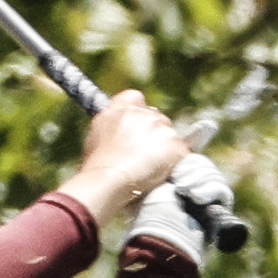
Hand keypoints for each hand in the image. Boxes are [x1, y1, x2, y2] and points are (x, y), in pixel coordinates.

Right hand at [73, 88, 191, 236]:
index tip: (136, 127)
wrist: (109, 179)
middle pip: (157, 118)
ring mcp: (162, 128)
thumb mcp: (95, 138)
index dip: (137, 112)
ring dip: (165, 149)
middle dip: (154, 134)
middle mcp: (144, 113)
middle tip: (144, 155)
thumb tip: (115, 132)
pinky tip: (163, 174)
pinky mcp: (176, 145)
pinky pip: (182, 153)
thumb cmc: (97, 165)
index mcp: (122, 108)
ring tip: (151, 169)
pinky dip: (176, 163)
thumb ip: (109, 128)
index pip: (136, 98)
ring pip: (170, 135)